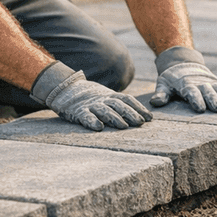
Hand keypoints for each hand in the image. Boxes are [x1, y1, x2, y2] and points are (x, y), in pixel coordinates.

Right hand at [32, 61, 149, 130]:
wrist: (66, 88)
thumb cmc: (92, 97)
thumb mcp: (107, 97)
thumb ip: (120, 104)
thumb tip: (142, 116)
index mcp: (110, 96)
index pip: (127, 100)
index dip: (139, 108)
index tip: (150, 117)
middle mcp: (102, 99)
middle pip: (118, 105)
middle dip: (131, 113)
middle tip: (141, 122)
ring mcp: (90, 105)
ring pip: (104, 111)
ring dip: (115, 118)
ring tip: (124, 126)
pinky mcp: (77, 111)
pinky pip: (85, 116)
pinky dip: (92, 121)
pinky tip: (99, 128)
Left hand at [151, 47, 216, 112]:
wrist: (184, 64)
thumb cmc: (172, 79)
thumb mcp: (163, 84)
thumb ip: (160, 93)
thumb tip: (155, 102)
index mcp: (187, 85)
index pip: (192, 92)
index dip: (195, 100)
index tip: (200, 108)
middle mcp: (201, 83)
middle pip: (209, 92)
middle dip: (214, 100)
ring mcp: (212, 83)